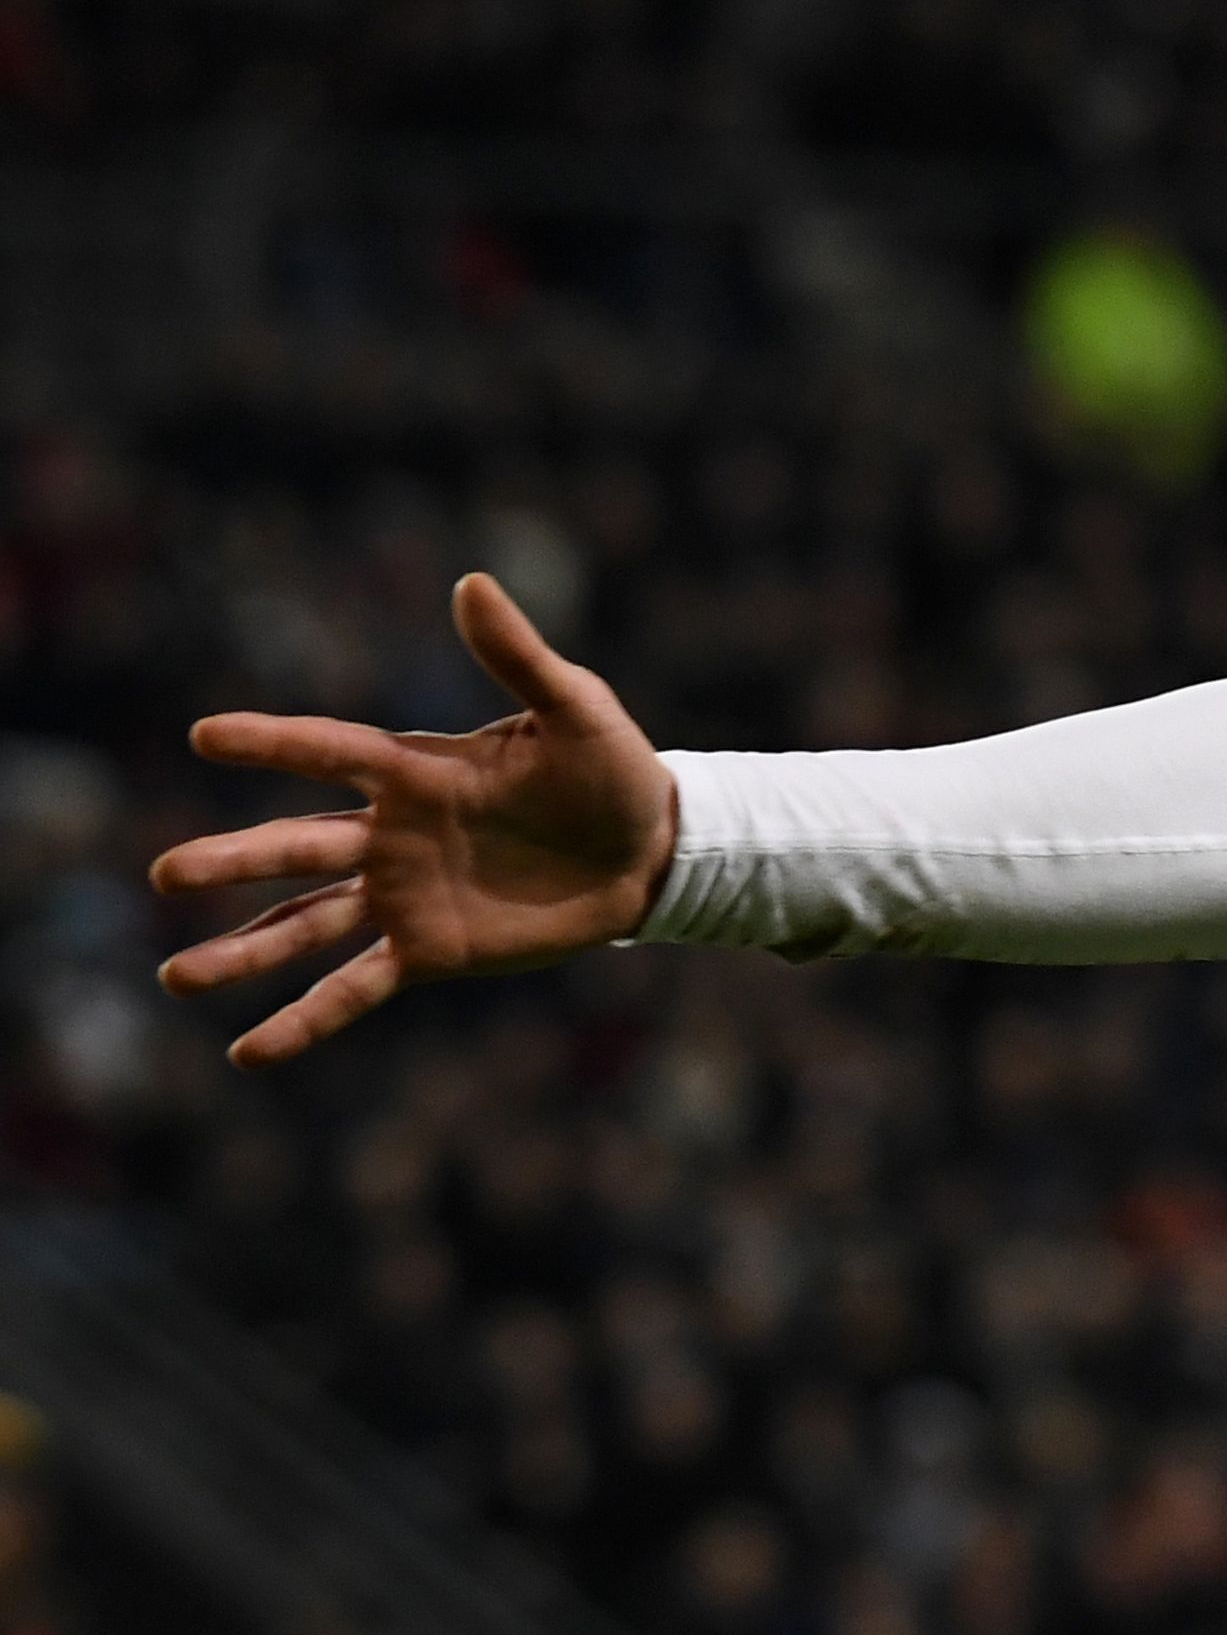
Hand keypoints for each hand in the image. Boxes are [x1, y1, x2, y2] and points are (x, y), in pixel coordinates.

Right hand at [148, 573, 678, 1064]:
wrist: (653, 851)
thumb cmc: (614, 769)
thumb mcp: (576, 708)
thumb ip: (520, 656)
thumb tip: (470, 583)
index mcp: (417, 770)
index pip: (330, 750)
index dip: (273, 741)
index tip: (205, 734)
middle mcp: (392, 834)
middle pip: (297, 848)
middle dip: (234, 861)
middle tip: (165, 875)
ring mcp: (404, 896)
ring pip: (304, 925)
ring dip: (242, 953)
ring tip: (176, 978)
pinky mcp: (431, 951)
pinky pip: (354, 987)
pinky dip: (304, 1021)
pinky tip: (249, 1052)